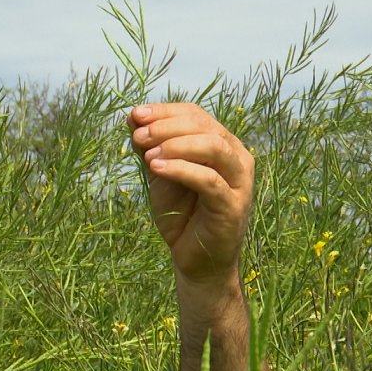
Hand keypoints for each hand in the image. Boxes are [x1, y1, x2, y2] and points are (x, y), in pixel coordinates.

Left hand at [128, 103, 253, 285]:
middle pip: (204, 126)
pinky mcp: (233, 204)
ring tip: (147, 154)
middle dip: (166, 127)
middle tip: (138, 135)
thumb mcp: (159, 174)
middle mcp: (236, 156)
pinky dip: (181, 169)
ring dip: (176, 145)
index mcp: (221, 144)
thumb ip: (150, 146)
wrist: (194, 259)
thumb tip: (132, 117)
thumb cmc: (180, 214)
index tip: (136, 114)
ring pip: (212, 147)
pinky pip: (209, 180)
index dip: (165, 111)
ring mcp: (238, 180)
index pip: (195, 115)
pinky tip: (157, 167)